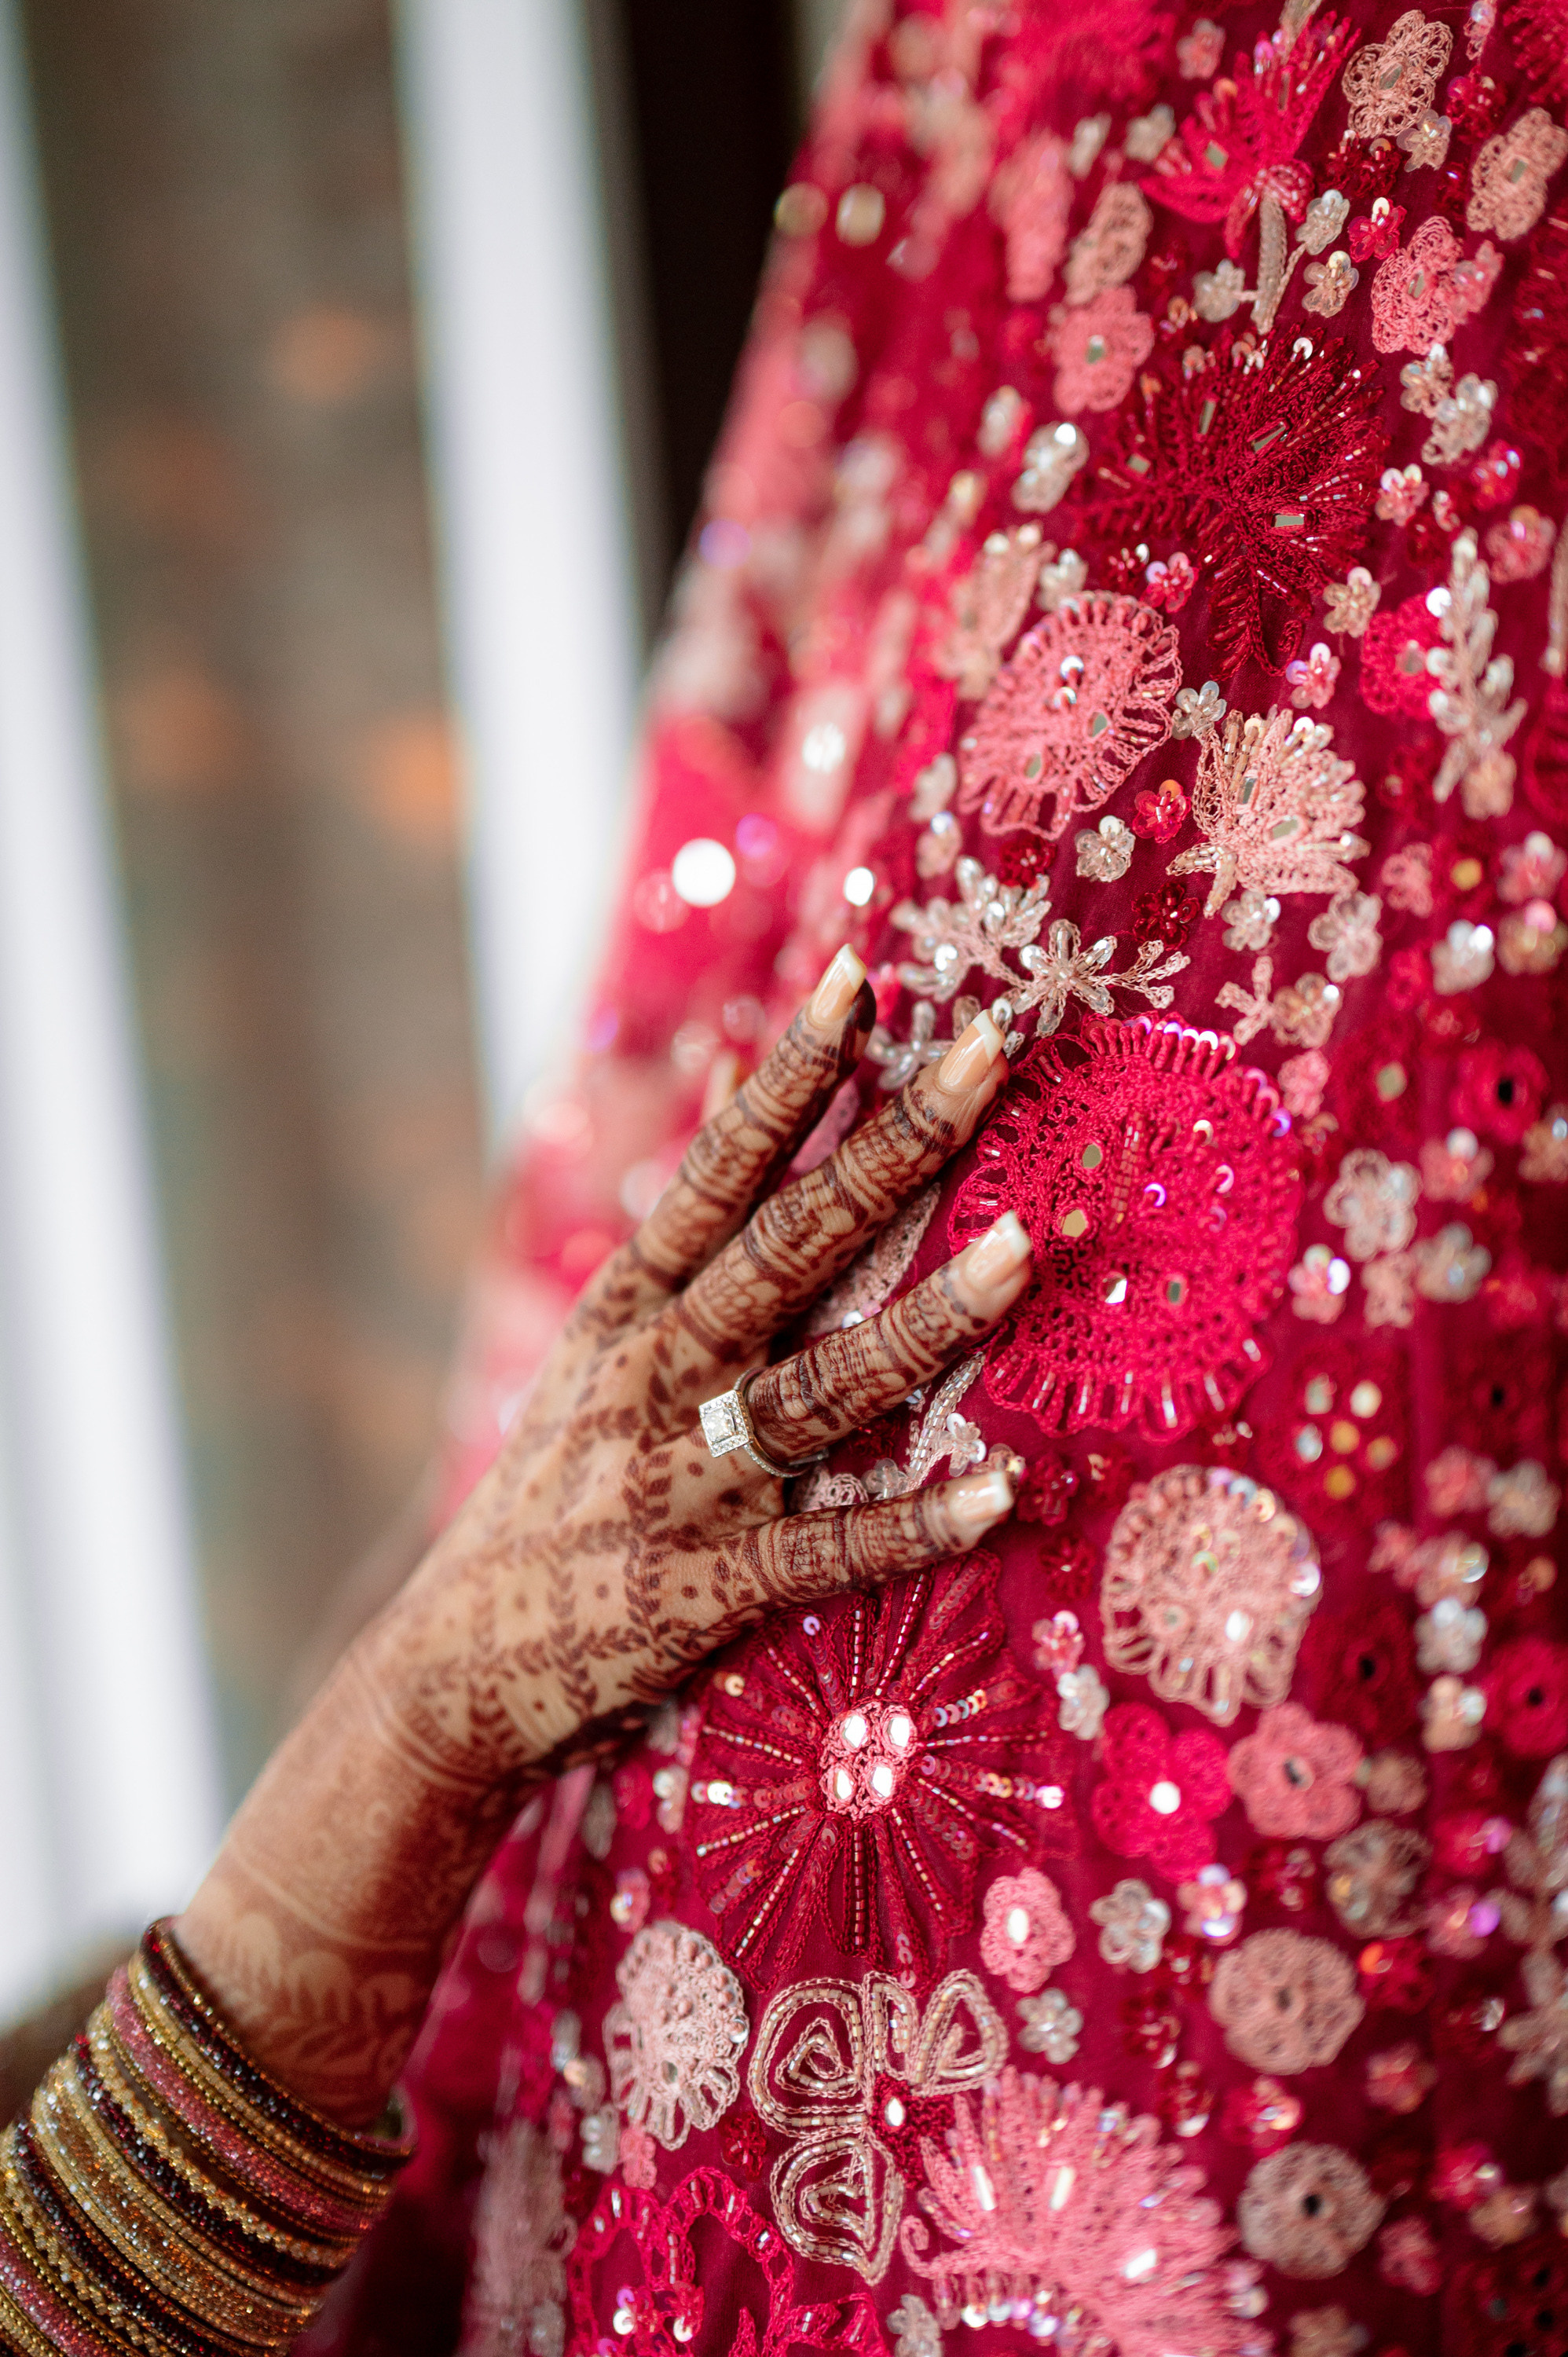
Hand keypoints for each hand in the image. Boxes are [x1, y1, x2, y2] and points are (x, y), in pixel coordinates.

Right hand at [378, 946, 1030, 1773]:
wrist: (453, 1669)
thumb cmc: (552, 1492)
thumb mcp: (600, 1348)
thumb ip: (683, 1232)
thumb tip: (735, 1086)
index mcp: (633, 1307)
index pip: (722, 1169)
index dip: (793, 1075)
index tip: (861, 976)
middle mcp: (662, 1373)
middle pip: (791, 1242)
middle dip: (893, 1146)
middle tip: (986, 1052)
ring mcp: (688, 1479)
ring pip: (824, 1382)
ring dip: (927, 1318)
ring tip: (1024, 1247)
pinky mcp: (710, 1588)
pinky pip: (831, 1548)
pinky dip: (915, 1522)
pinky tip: (1000, 1491)